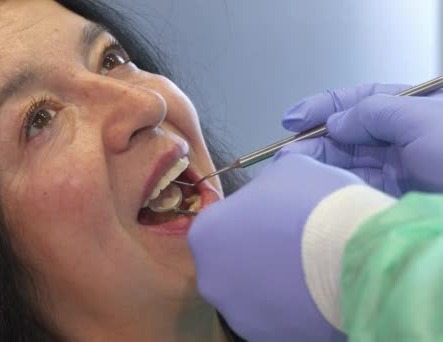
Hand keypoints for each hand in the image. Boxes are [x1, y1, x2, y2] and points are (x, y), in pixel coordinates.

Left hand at [189, 154, 356, 340]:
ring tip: (309, 271)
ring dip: (272, 282)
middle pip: (231, 261)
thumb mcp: (291, 168)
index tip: (277, 217)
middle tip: (294, 244)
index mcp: (205, 232)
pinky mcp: (264, 337)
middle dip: (257, 253)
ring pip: (252, 293)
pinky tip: (315, 295)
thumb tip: (276, 182)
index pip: (221, 222)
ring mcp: (235, 312)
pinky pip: (274, 317)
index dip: (251, 217)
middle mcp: (209, 277)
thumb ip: (271, 176)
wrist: (357, 258)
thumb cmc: (315, 203)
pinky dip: (290, 308)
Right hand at [280, 83, 442, 195]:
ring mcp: (403, 168)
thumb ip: (374, 113)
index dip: (324, 107)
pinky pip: (358, 188)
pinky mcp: (396, 198)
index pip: (363, 99)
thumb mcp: (423, 120)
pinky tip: (315, 187)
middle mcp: (407, 136)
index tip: (294, 119)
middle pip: (351, 133)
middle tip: (287, 152)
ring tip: (292, 169)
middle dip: (315, 140)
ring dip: (319, 164)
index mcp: (418, 107)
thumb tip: (334, 122)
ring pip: (350, 162)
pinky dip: (335, 186)